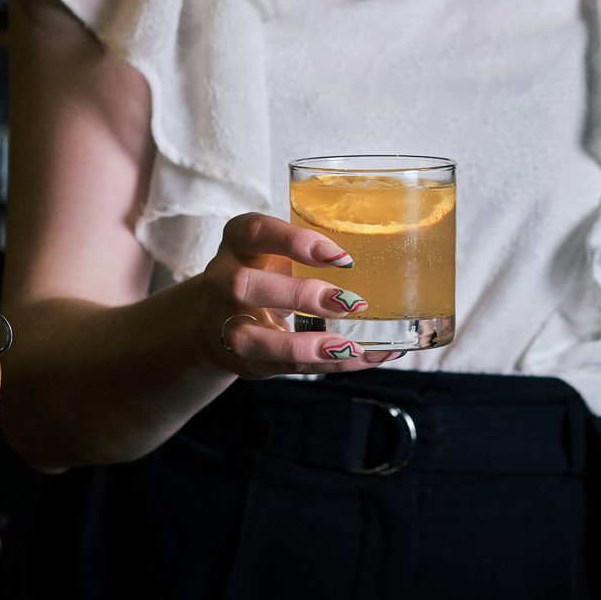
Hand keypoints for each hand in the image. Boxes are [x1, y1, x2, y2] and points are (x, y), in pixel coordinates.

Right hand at [198, 212, 399, 378]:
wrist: (215, 317)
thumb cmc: (264, 274)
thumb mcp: (278, 251)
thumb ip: (314, 251)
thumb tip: (385, 256)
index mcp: (238, 244)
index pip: (255, 231)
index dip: (295, 241)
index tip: (341, 257)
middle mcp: (223, 281)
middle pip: (242, 286)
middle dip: (296, 295)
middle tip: (346, 301)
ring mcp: (226, 325)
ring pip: (249, 340)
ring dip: (301, 346)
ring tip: (346, 345)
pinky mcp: (243, 360)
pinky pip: (280, 368)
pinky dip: (324, 365)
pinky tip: (361, 357)